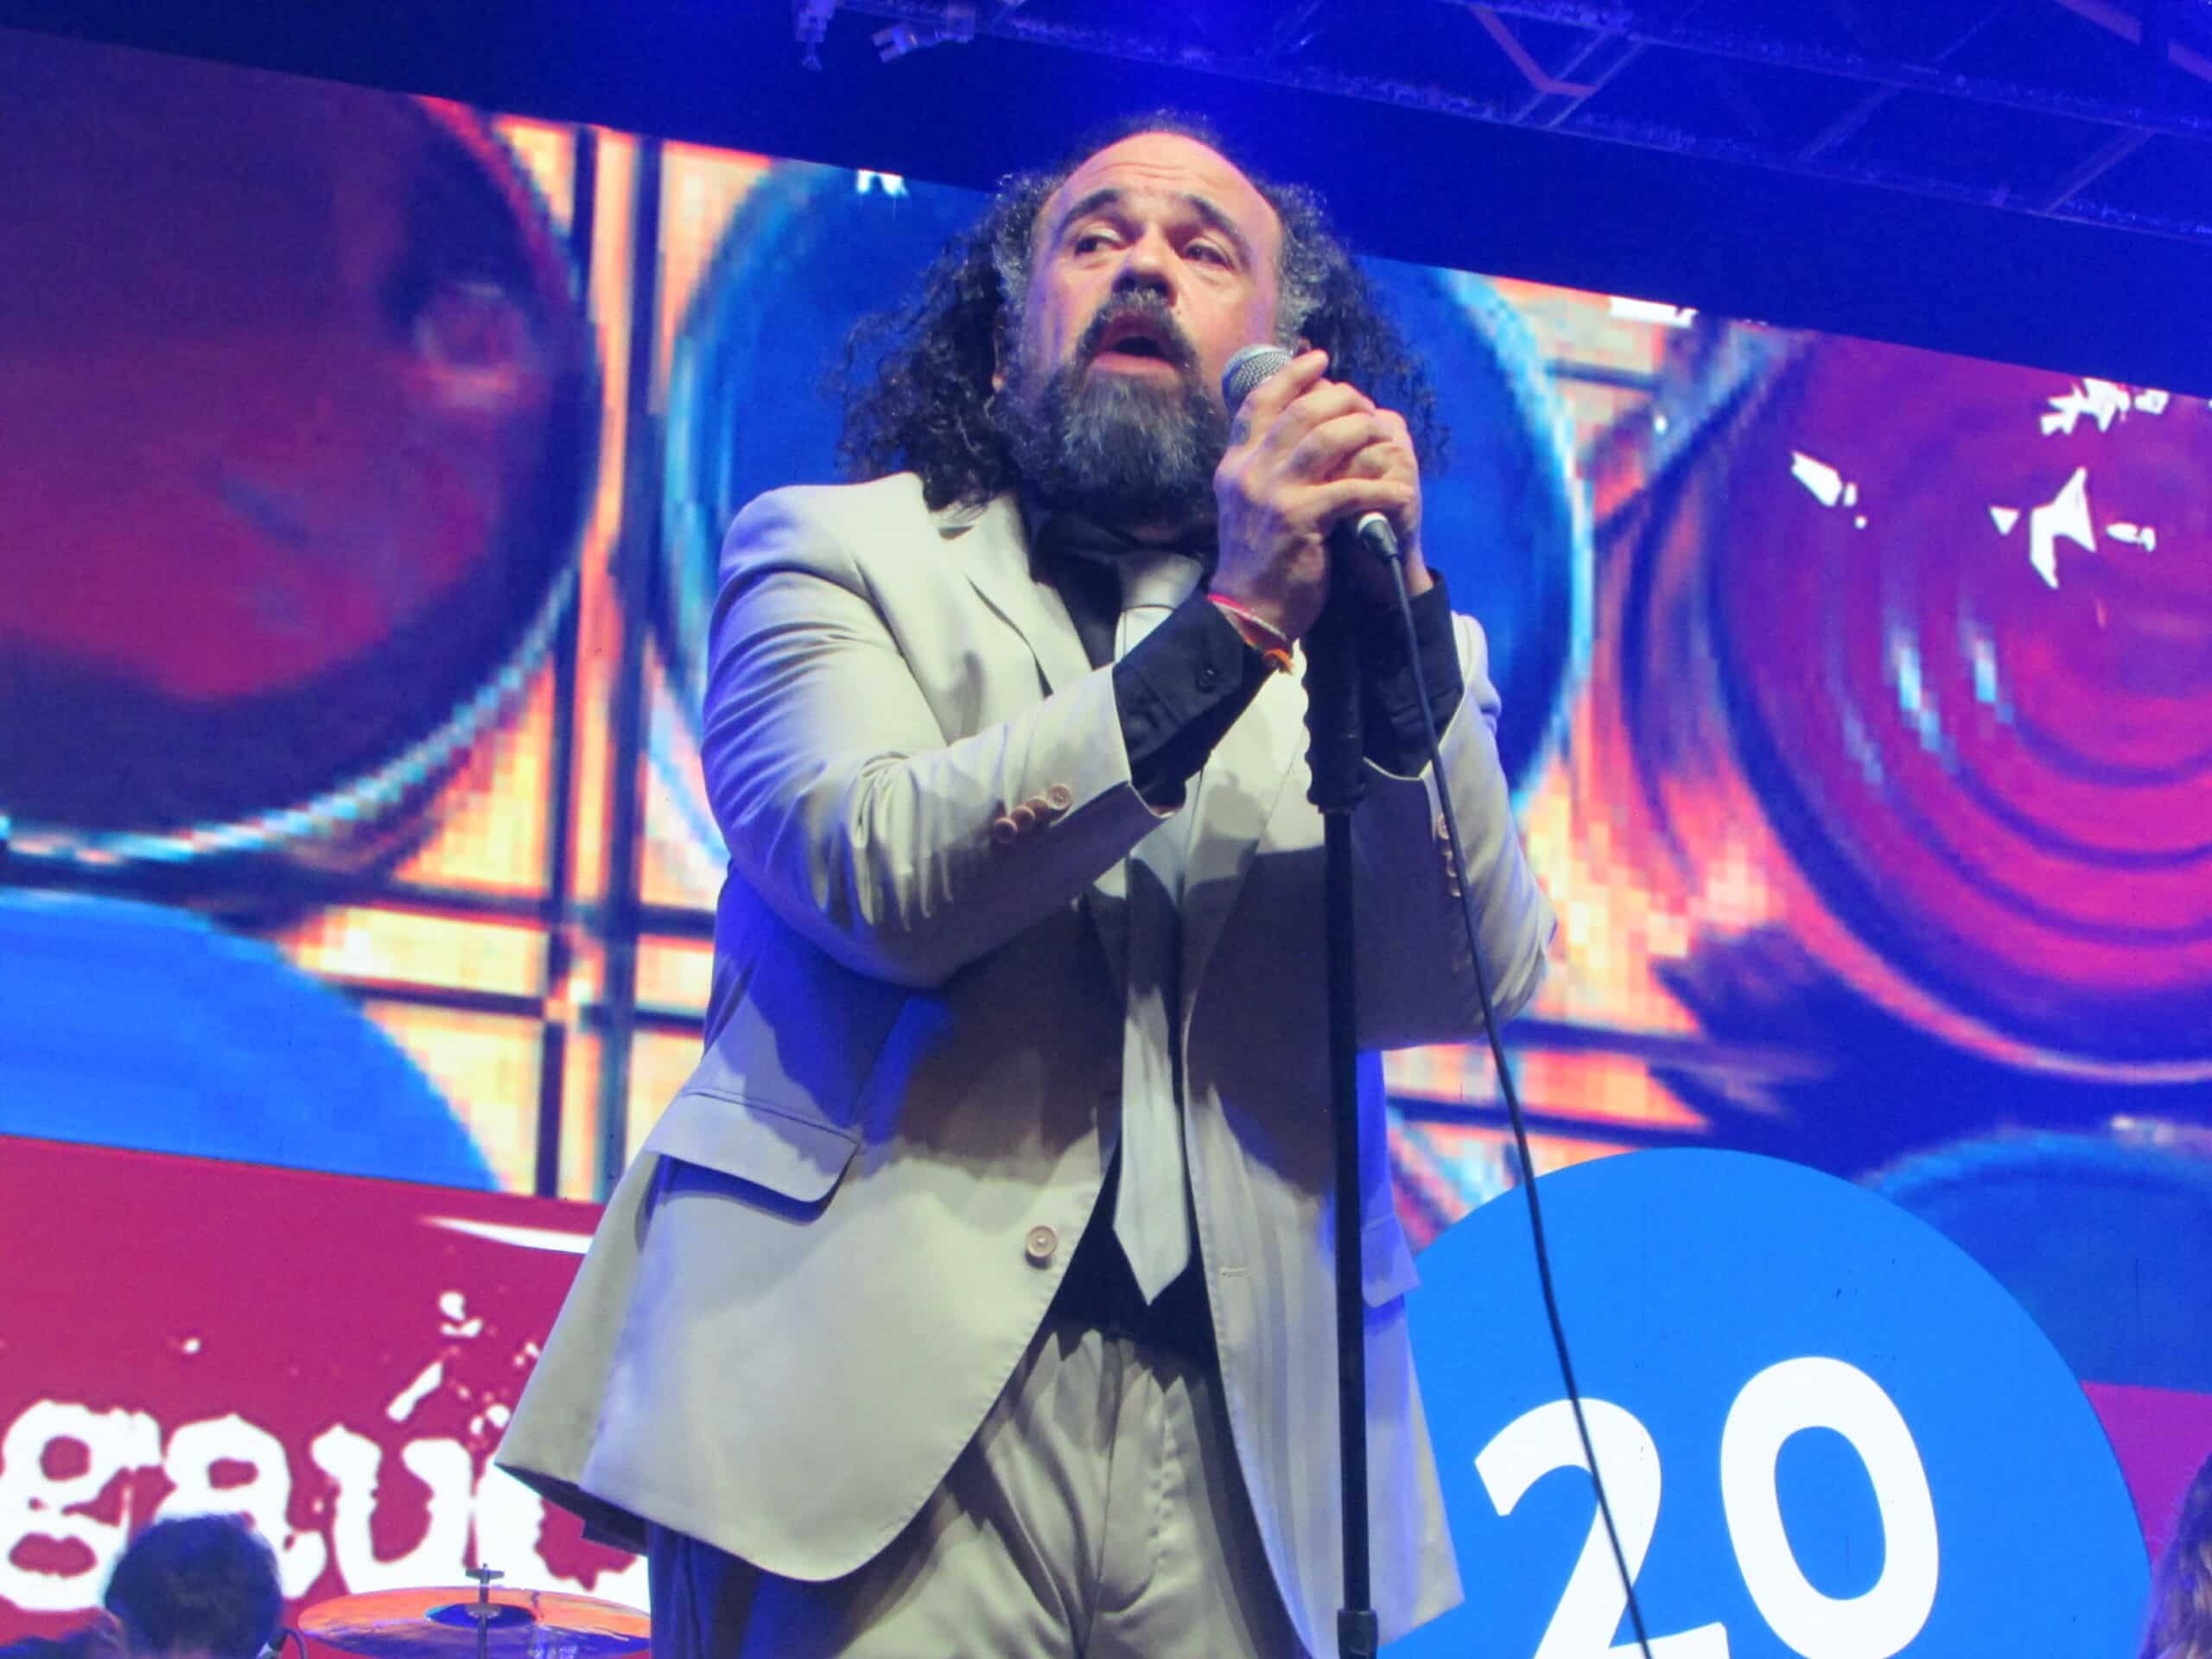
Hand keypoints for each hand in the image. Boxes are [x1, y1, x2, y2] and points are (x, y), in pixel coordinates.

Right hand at [1210, 349, 1420, 640]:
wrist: (1247, 612)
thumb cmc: (1257, 561)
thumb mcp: (1247, 504)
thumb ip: (1265, 467)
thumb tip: (1300, 432)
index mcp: (1235, 464)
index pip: (1259, 402)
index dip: (1292, 374)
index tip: (1320, 359)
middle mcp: (1250, 471)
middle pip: (1301, 410)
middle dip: (1343, 399)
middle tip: (1367, 405)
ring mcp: (1273, 494)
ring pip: (1328, 438)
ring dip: (1365, 432)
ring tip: (1385, 438)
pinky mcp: (1299, 519)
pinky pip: (1351, 488)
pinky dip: (1381, 488)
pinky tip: (1399, 493)